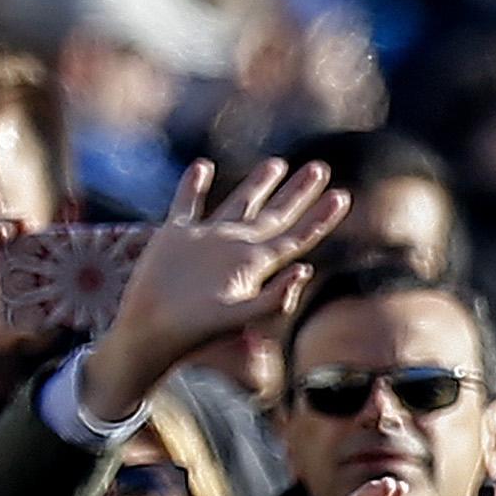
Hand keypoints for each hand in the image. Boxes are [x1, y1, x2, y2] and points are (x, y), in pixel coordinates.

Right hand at [85, 158, 347, 417]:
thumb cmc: (196, 330)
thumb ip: (273, 298)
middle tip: (320, 168)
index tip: (343, 196)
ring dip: (258, 184)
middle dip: (298, 193)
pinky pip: (187, 203)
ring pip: (239, 203)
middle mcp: (236, 248)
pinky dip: (193, 185)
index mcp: (255, 264)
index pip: (296, 236)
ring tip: (277, 163)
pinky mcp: (176, 236)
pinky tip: (201, 166)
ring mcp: (207, 240)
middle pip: (275, 215)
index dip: (319, 218)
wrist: (152, 332)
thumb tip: (305, 270)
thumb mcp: (240, 315)